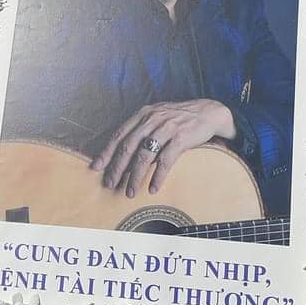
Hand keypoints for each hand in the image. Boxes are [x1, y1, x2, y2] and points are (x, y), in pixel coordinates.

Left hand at [90, 99, 236, 198]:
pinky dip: (158, 176)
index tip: (96, 167)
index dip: (107, 152)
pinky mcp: (181, 138)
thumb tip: (124, 154)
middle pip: (128, 146)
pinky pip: (165, 161)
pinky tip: (153, 188)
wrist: (208, 112)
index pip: (120, 134)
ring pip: (144, 156)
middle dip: (117, 168)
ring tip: (130, 192)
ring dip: (135, 176)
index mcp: (143, 114)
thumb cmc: (180, 119)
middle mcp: (152, 119)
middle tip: (110, 184)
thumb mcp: (158, 117)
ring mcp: (167, 128)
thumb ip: (142, 130)